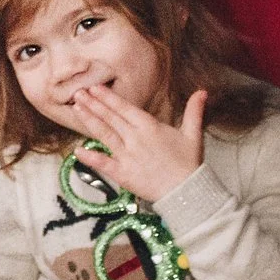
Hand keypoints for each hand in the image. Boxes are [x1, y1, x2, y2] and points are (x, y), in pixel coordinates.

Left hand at [72, 87, 206, 202]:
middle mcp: (135, 138)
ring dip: (89, 121)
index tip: (94, 88)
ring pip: (104, 135)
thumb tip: (202, 92)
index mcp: (150, 127)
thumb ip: (193, 111)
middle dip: (93, 104)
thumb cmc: (190, 163)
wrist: (187, 191)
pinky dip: (89, 157)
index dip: (108, 98)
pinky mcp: (123, 174)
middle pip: (110, 118)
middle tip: (78, 93)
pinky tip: (77, 150)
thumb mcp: (193, 134)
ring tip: (76, 109)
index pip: (124, 108)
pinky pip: (103, 163)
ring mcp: (127, 156)